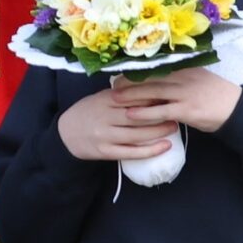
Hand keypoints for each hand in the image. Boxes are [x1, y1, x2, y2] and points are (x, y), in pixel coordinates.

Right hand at [56, 85, 179, 160]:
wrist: (66, 134)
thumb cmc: (88, 113)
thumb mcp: (100, 98)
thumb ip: (121, 95)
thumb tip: (151, 90)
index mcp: (103, 100)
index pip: (132, 97)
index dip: (152, 97)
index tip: (169, 95)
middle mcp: (104, 117)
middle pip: (137, 116)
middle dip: (160, 115)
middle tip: (177, 112)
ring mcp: (105, 135)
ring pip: (137, 134)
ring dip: (159, 131)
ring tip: (174, 127)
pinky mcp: (106, 151)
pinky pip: (132, 152)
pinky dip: (151, 150)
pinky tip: (165, 146)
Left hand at [112, 67, 241, 134]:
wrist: (237, 110)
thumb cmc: (214, 94)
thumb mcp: (196, 78)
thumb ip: (177, 76)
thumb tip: (153, 75)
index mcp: (183, 68)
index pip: (154, 66)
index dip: (134, 69)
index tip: (117, 70)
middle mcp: (182, 77)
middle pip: (148, 77)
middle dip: (127, 81)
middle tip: (110, 85)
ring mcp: (184, 93)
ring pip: (151, 92)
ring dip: (130, 95)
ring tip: (114, 98)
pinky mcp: (187, 110)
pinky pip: (161, 111)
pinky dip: (144, 113)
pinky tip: (131, 114)